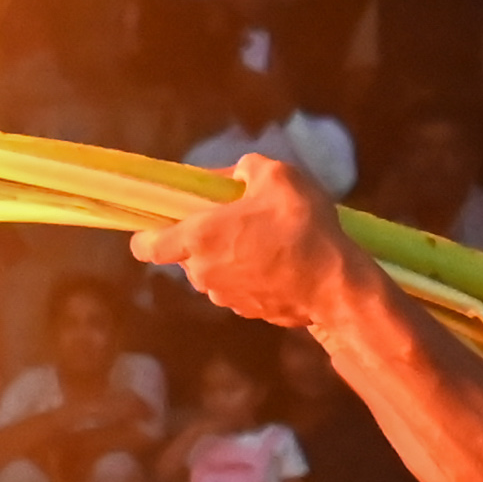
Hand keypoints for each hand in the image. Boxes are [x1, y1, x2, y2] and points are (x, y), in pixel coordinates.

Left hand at [135, 154, 367, 334]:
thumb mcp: (276, 176)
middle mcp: (202, 271)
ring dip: (228, 257)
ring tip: (266, 240)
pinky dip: (248, 275)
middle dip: (203, 238)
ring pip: (212, 271)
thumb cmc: (301, 225)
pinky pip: (236, 287)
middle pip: (185, 254)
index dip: (147, 233)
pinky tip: (278, 262)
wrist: (336, 285)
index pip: (146, 245)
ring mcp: (223, 296)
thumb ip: (244, 169)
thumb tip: (231, 177)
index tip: (164, 221)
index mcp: (198, 238)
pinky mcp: (246, 312)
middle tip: (239, 219)